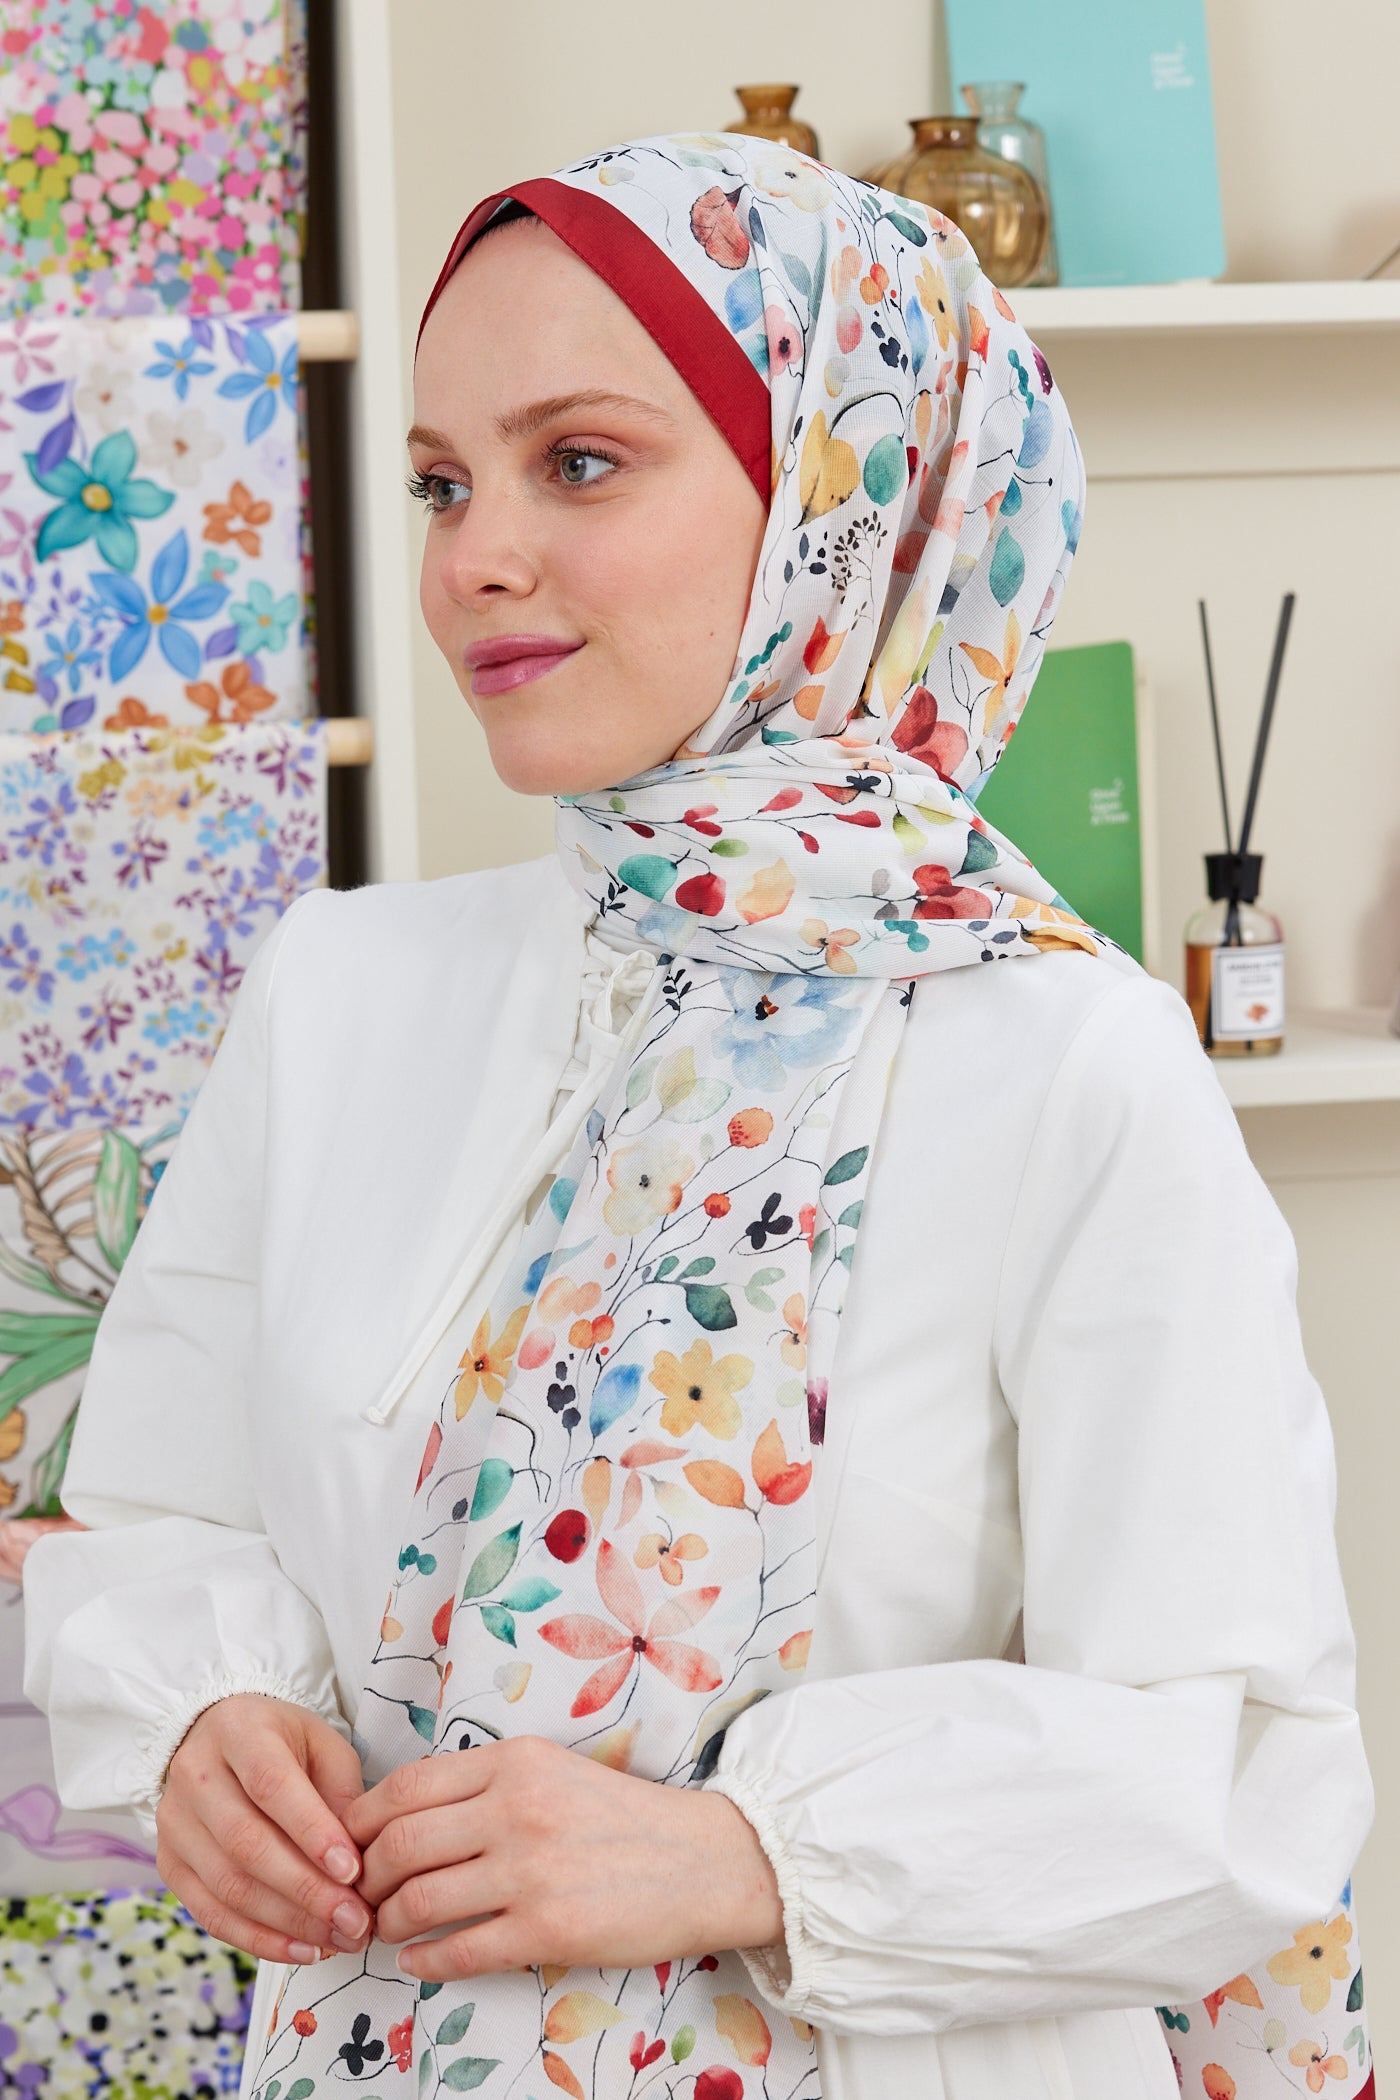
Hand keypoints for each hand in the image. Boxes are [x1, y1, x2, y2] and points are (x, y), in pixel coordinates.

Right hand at [157, 1693, 375, 1966]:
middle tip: (355, 1921)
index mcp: (237, 1731)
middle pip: (247, 1844)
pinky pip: (212, 1915)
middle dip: (307, 1891)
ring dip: (289, 1923)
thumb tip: (356, 1863)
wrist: (217, 1738)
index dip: (312, 1832)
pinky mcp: (169, 1864)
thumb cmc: (283, 1743)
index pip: (271, 1786)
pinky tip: (304, 1949)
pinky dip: (260, 1939)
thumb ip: (340, 1793)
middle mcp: (195, 1774)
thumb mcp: (322, 1743)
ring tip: (339, 1939)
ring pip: (229, 1887)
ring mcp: (174, 1823)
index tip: (353, 1872)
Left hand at [343, 1736, 781, 1982]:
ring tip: (385, 1930)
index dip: (361, 1823)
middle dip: (363, 1878)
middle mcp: (515, 1807)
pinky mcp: (546, 1928)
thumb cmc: (625, 1817)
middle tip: (358, 1897)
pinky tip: (419, 1960)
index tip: (348, 1846)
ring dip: (387, 1923)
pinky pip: (458, 1950)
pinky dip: (424, 1960)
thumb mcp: (554, 1771)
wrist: (704, 1860)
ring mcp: (529, 1869)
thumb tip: (407, 1816)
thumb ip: (487, 1783)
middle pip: (399, 1844)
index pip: (404, 1788)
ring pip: (419, 1899)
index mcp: (514, 1760)